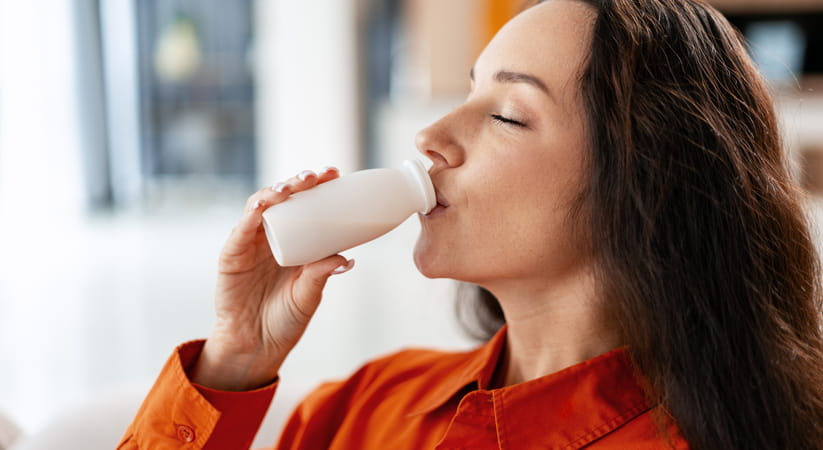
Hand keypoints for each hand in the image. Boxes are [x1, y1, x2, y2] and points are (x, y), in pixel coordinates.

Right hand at [191, 167, 353, 390]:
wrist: (257, 346)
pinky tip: (261, 205)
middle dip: (299, 182)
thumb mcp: (309, 295)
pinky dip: (250, 215)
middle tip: (317, 176)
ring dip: (274, 192)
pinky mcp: (232, 255)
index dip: (319, 188)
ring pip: (260, 206)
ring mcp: (250, 243)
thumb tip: (347, 258)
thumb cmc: (285, 319)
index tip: (336, 175)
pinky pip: (240, 230)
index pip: (306, 206)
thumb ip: (322, 274)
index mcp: (294, 241)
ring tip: (291, 187)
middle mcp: (272, 236)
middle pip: (284, 200)